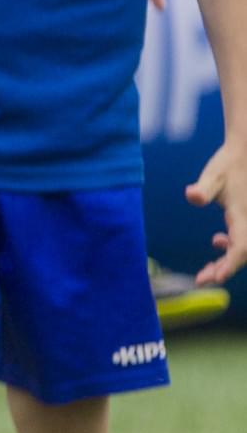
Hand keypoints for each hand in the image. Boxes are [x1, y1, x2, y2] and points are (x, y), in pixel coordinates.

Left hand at [186, 139, 246, 283]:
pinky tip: (217, 241)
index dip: (228, 266)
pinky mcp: (246, 219)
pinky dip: (231, 247)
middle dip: (224, 270)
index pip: (240, 250)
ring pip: (243, 250)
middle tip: (202, 279)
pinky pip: (243, 241)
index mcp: (242, 217)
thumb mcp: (212, 175)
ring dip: (227, 261)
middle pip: (242, 255)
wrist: (244, 153)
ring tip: (208, 268)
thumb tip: (191, 195)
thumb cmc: (227, 164)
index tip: (212, 278)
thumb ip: (203, 189)